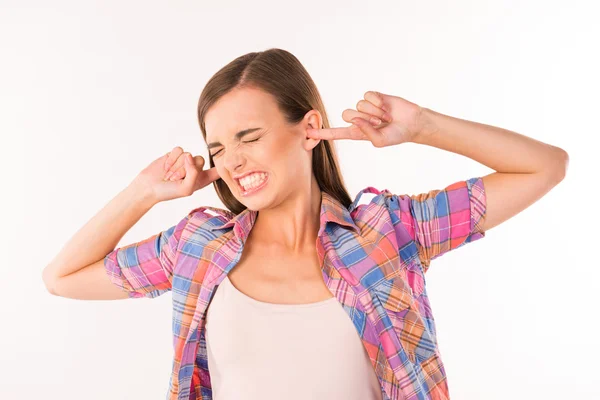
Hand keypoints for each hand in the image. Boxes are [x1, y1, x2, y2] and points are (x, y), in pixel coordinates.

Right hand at [133, 146, 219, 202]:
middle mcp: (197, 167)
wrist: (149, 187)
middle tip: (177, 179)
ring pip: (188, 154)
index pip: (219, 170)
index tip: (237, 162)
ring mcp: (187, 159)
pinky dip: (171, 159)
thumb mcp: (187, 188)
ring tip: (170, 174)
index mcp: (204, 178)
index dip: (227, 166)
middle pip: (200, 160)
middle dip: (187, 169)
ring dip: (177, 165)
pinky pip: (178, 150)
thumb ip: (194, 174)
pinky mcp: (177, 153)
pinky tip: (166, 166)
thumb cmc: (169, 192)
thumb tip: (190, 156)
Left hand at [306, 91, 426, 146]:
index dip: (322, 133)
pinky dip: (378, 103)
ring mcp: (365, 107)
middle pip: (346, 114)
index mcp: (356, 133)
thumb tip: (356, 119)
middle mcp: (359, 119)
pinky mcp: (373, 96)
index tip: (308, 132)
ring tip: (386, 117)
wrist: (412, 123)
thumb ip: (366, 133)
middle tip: (379, 123)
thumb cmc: (396, 135)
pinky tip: (387, 107)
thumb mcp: (380, 141)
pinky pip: (368, 96)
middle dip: (364, 119)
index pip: (336, 133)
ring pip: (359, 105)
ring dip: (375, 112)